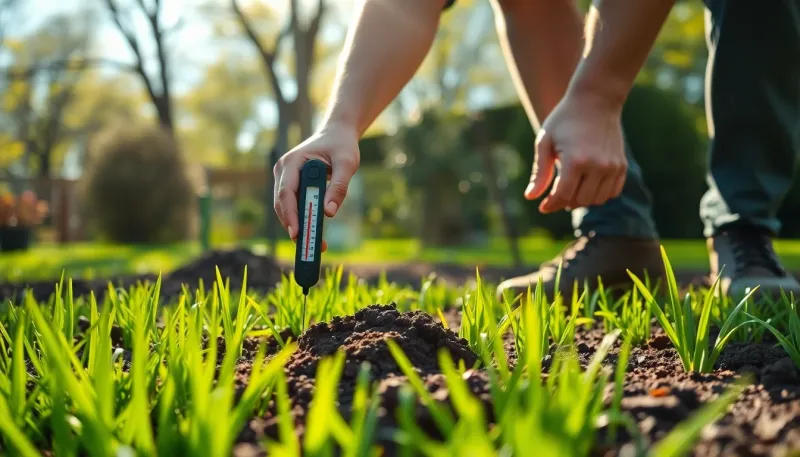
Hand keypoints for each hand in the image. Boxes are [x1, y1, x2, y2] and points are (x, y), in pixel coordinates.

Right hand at [273, 124, 360, 250]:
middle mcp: (283, 170)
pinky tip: (314, 233)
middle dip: (294, 225)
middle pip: (282, 204)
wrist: (337, 135)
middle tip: (309, 246)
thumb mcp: (347, 164)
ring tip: (317, 244)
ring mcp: (284, 177)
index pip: (286, 192)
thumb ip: (339, 187)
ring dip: (298, 225)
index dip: (290, 214)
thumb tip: (329, 213)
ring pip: (286, 208)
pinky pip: (293, 205)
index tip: (297, 233)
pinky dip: (302, 219)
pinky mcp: (290, 184)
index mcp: (293, 161)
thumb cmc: (341, 146)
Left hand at [525, 93, 626, 212]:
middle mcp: (598, 166)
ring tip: (571, 190)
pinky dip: (599, 195)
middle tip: (555, 195)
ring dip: (582, 200)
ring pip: (596, 200)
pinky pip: (611, 193)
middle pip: (579, 200)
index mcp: (576, 160)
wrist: (596, 100)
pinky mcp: (621, 165)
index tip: (543, 207)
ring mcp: (613, 166)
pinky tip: (587, 186)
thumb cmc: (565, 119)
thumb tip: (531, 197)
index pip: (563, 196)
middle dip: (564, 202)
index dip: (551, 204)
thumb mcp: (545, 142)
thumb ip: (540, 172)